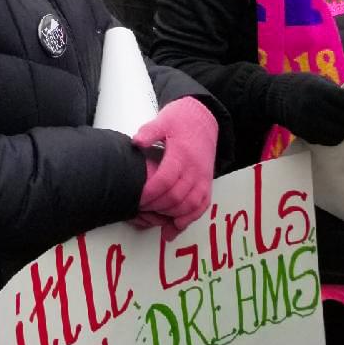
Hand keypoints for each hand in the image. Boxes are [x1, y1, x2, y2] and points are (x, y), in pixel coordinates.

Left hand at [131, 97, 217, 232]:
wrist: (204, 118)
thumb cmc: (180, 120)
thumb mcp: (163, 120)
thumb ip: (149, 131)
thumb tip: (135, 142)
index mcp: (181, 154)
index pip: (165, 180)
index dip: (150, 193)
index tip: (137, 199)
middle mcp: (195, 169)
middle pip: (177, 197)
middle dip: (158, 207)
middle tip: (141, 210)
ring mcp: (203, 178)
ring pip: (191, 205)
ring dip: (173, 216)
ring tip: (155, 220)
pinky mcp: (207, 183)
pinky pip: (202, 206)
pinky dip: (190, 219)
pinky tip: (176, 226)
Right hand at [268, 73, 343, 146]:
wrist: (273, 96)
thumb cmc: (301, 85)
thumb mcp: (318, 80)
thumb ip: (338, 92)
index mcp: (320, 90)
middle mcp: (314, 106)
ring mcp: (309, 122)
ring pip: (339, 133)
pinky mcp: (305, 133)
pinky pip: (328, 140)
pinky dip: (338, 138)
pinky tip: (341, 133)